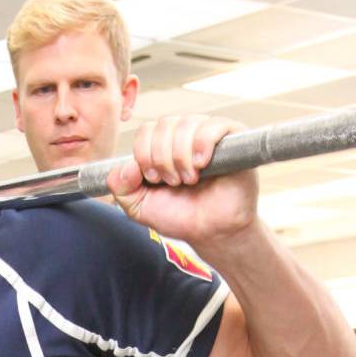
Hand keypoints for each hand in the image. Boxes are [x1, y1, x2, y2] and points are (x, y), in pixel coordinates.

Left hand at [105, 115, 258, 245]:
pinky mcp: (233, 139)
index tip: (153, 178)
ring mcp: (209, 135)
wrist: (213, 232)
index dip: (144, 152)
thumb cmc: (181, 217)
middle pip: (164, 124)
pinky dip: (202, 143)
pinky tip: (201, 164)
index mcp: (162, 146)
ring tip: (189, 179)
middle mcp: (185, 136)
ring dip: (181, 155)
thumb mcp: (140, 207)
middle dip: (162, 157)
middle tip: (173, 182)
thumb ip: (122, 188)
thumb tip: (124, 166)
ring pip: (186, 124)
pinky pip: (214, 125)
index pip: (147, 130)